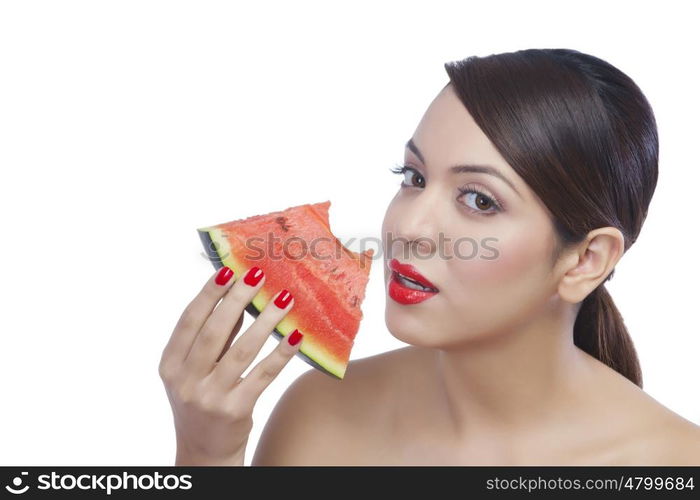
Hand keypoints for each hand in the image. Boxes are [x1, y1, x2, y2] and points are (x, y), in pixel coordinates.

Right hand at [158, 265, 302, 464]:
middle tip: (258, 276)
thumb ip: (212, 338)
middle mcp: (186, 381)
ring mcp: (210, 397)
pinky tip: (294, 335)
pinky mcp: (235, 410)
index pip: (189, 321)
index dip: (208, 294)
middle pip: (213, 332)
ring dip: (265, 321)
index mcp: (170, 365)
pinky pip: (262, 375)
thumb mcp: (193, 371)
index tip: (227, 270)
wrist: (203, 451)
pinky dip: (280, 354)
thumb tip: (239, 297)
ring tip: (284, 299)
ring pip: (242, 351)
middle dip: (237, 299)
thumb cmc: (201, 400)